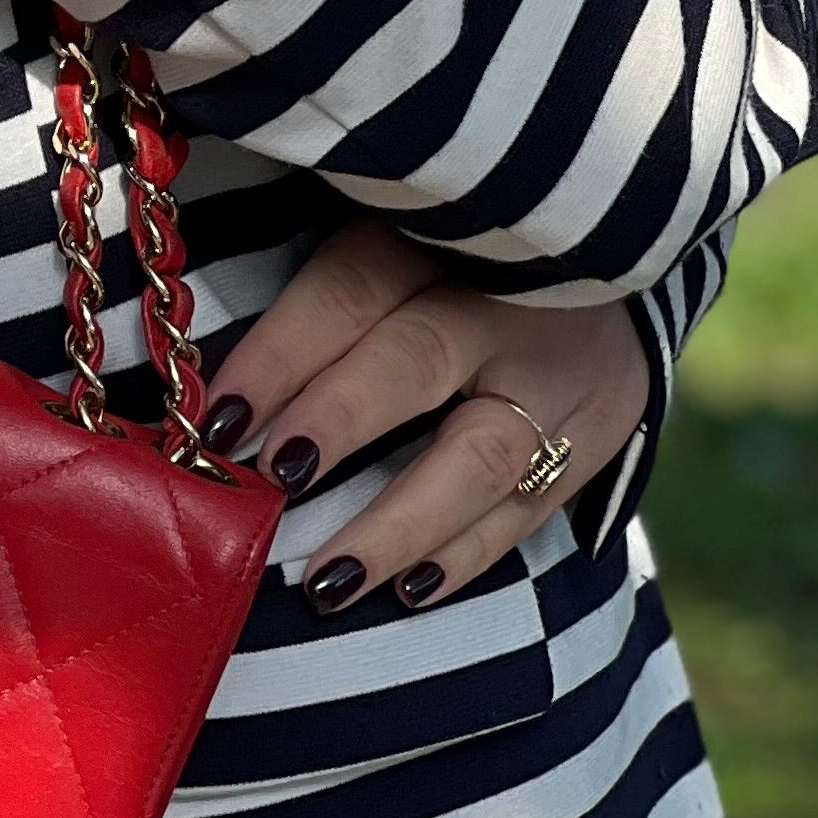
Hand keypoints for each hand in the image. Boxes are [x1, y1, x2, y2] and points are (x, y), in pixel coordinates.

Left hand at [198, 220, 649, 618]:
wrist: (606, 252)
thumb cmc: (455, 250)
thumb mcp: (392, 228)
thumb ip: (317, 286)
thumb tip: (212, 377)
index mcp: (440, 233)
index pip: (349, 290)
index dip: (280, 354)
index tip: (217, 418)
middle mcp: (508, 301)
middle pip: (416, 359)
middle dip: (340, 420)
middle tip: (274, 476)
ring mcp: (560, 374)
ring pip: (481, 455)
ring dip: (399, 522)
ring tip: (327, 579)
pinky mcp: (598, 433)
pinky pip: (528, 508)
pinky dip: (465, 553)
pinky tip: (407, 589)